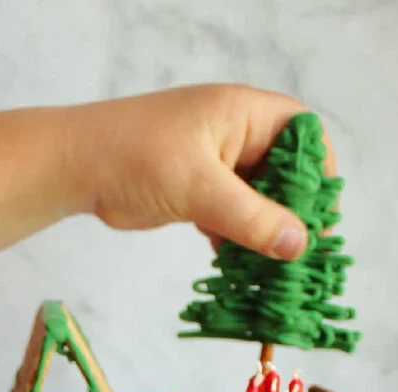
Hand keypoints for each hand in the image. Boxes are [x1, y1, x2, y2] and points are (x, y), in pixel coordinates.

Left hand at [73, 84, 335, 259]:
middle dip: (294, 211)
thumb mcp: (200, 188)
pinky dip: (238, 241)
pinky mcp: (196, 192)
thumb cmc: (135, 157)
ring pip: (257, 200)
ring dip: (265, 233)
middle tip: (301, 252)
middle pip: (284, 172)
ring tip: (276, 270)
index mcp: (243, 114)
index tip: (322, 214)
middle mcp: (235, 136)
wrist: (76, 168)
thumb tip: (298, 244)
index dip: (318, 171)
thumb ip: (251, 218)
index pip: (303, 133)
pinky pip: (232, 218)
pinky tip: (241, 268)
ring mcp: (215, 165)